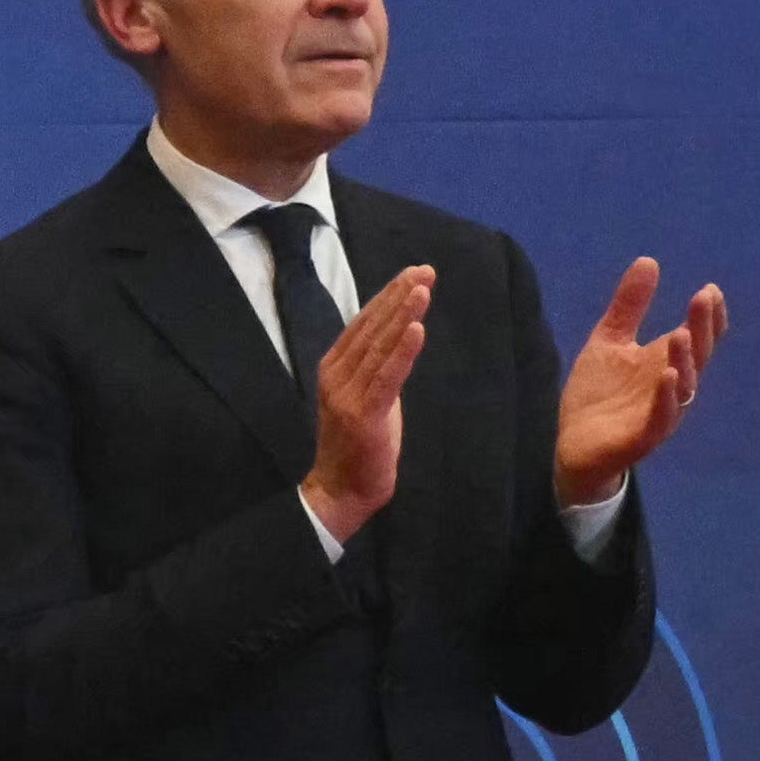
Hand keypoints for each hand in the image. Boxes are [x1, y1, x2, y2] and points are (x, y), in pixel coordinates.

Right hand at [298, 260, 432, 544]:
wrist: (342, 490)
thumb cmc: (359, 445)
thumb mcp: (368, 396)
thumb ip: (377, 367)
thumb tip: (400, 336)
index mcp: (334, 368)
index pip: (363, 324)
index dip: (388, 297)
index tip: (414, 273)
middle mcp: (336, 376)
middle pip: (371, 328)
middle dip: (399, 297)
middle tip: (425, 270)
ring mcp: (347, 395)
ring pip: (380, 347)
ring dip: (403, 315)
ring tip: (423, 289)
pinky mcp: (363, 415)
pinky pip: (387, 377)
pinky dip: (402, 352)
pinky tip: (417, 329)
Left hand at [557, 254, 723, 507]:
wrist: (570, 446)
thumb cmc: (597, 394)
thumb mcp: (609, 341)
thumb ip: (629, 306)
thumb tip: (648, 260)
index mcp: (666, 363)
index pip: (698, 336)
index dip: (707, 316)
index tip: (709, 290)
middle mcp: (671, 387)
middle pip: (696, 355)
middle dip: (701, 327)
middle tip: (703, 298)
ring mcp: (660, 412)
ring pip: (684, 386)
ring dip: (684, 359)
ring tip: (680, 333)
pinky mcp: (643, 436)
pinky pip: (662, 417)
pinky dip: (667, 398)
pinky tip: (668, 377)